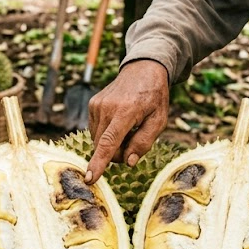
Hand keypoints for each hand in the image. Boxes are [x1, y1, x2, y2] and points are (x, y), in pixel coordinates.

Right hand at [84, 60, 169, 183]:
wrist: (143, 70)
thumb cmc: (154, 97)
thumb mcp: (159, 121)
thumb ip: (144, 143)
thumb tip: (128, 162)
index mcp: (126, 111)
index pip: (109, 143)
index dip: (99, 163)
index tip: (89, 178)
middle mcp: (107, 107)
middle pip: (103, 146)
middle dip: (117, 153)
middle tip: (133, 142)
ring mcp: (97, 105)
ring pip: (98, 140)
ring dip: (112, 144)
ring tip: (128, 129)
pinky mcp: (92, 104)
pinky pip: (95, 131)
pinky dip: (106, 133)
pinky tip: (119, 122)